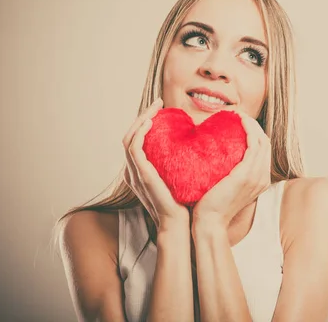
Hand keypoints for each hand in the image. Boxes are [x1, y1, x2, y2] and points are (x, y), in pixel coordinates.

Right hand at [122, 98, 189, 231]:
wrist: (181, 224)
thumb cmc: (184, 204)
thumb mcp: (180, 178)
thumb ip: (180, 164)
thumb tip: (197, 147)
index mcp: (140, 171)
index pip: (136, 140)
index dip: (144, 122)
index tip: (161, 109)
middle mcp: (133, 172)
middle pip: (130, 135)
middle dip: (142, 115)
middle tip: (158, 102)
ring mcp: (135, 174)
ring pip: (129, 138)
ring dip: (140, 119)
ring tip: (155, 107)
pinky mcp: (142, 175)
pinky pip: (134, 148)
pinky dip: (140, 132)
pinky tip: (151, 121)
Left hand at [191, 111, 271, 228]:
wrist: (209, 223)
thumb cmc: (212, 207)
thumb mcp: (226, 189)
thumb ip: (228, 176)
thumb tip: (217, 161)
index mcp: (260, 181)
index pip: (263, 151)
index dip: (255, 134)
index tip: (240, 124)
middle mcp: (262, 178)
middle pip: (266, 143)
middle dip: (254, 126)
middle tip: (238, 116)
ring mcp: (257, 176)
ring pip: (262, 141)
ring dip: (252, 124)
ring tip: (239, 116)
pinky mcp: (247, 173)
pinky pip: (254, 144)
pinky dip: (249, 129)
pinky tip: (239, 121)